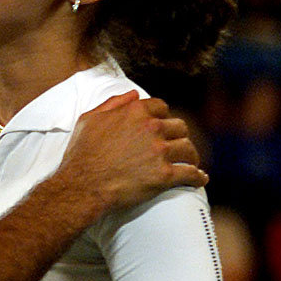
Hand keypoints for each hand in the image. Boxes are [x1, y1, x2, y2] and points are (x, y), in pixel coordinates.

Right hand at [62, 92, 206, 211]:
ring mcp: (160, 152)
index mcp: (135, 112)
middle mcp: (151, 128)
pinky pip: (191, 174)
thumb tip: (134, 93)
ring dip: (190, 156)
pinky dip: (197, 177)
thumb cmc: (81, 154)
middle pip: (179, 127)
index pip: (162, 107)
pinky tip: (200, 179)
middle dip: (178, 136)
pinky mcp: (165, 176)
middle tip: (175, 146)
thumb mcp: (89, 120)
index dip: (163, 117)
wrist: (81, 186)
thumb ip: (112, 103)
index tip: (162, 128)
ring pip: (188, 149)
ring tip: (189, 162)